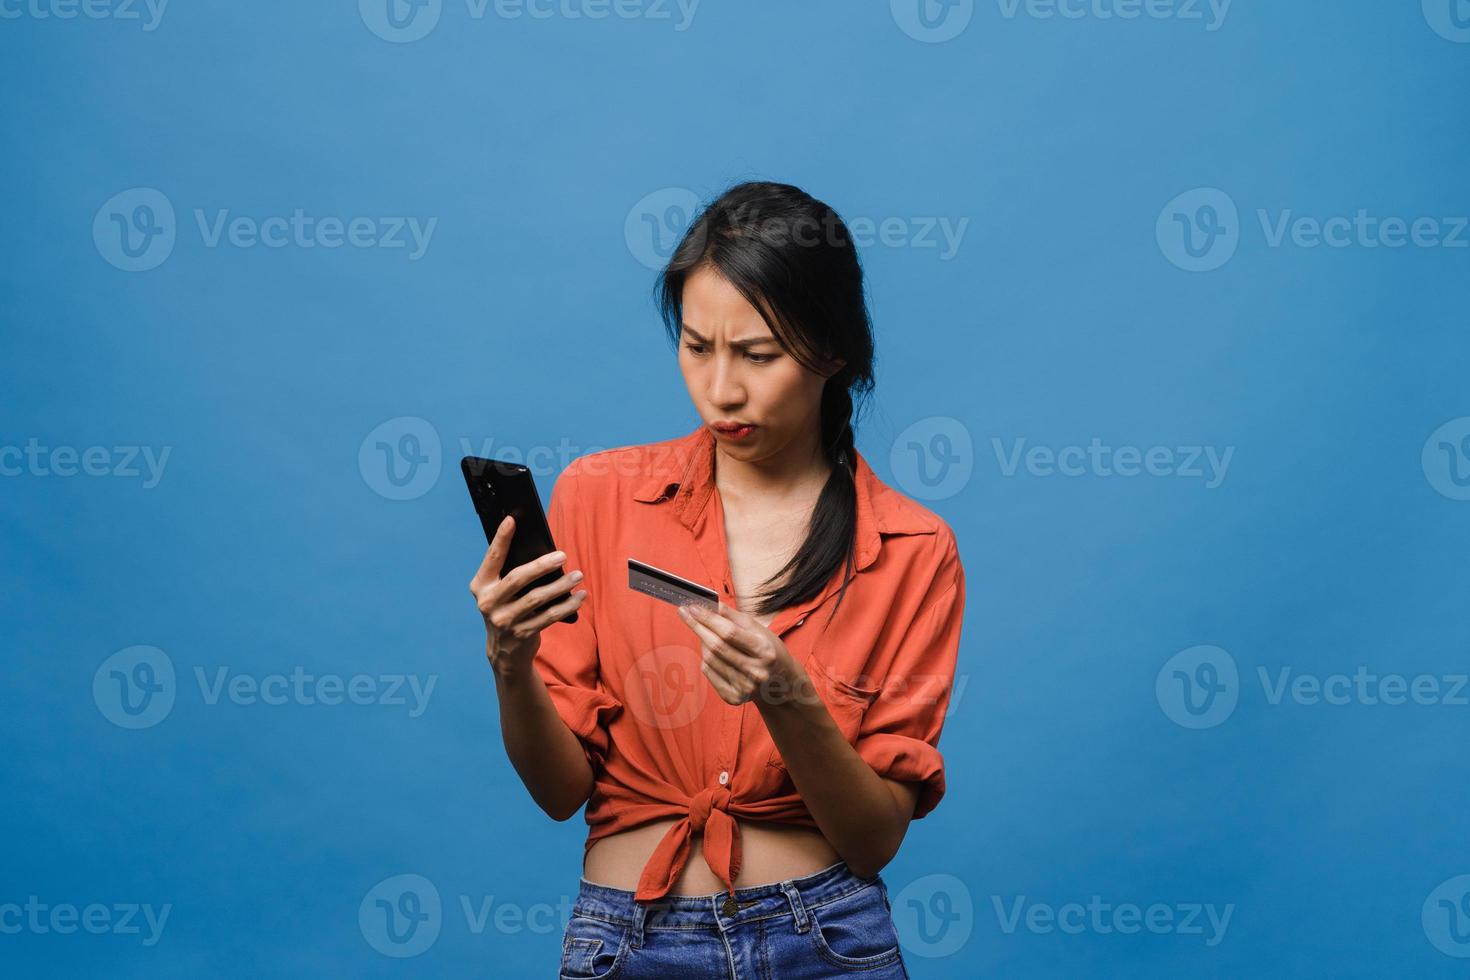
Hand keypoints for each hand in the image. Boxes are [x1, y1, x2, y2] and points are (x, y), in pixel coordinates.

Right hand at [468, 514, 586, 674]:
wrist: (504, 652)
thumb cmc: (507, 610)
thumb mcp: (501, 593)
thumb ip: (512, 574)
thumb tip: (544, 552)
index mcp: (482, 586)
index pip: (492, 557)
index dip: (502, 538)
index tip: (513, 519)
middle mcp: (488, 602)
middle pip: (518, 578)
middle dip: (542, 565)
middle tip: (563, 555)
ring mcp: (504, 620)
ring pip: (537, 598)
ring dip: (561, 585)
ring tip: (578, 575)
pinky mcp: (521, 634)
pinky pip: (549, 616)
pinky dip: (567, 605)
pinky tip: (580, 597)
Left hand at [677, 601, 801, 705]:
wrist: (781, 684)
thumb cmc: (768, 650)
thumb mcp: (759, 630)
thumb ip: (734, 617)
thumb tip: (711, 605)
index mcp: (764, 651)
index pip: (729, 633)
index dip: (708, 619)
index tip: (692, 607)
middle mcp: (755, 672)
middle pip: (716, 647)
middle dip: (697, 626)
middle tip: (684, 612)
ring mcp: (744, 687)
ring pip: (709, 659)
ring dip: (702, 641)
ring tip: (704, 631)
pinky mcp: (734, 698)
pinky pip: (708, 673)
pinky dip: (705, 658)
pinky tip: (710, 651)